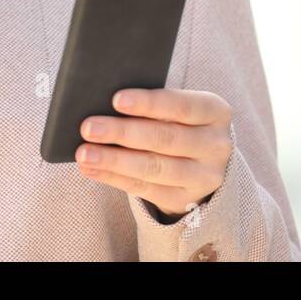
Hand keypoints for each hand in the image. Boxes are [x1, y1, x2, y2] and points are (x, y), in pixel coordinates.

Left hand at [75, 88, 232, 220]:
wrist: (202, 161)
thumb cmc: (180, 123)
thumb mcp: (179, 109)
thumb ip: (153, 105)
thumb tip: (106, 105)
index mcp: (216, 112)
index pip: (181, 105)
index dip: (149, 103)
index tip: (116, 100)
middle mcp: (216, 145)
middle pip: (165, 138)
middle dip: (122, 132)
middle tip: (88, 128)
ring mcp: (204, 177)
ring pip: (153, 167)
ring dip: (114, 160)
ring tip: (84, 153)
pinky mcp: (185, 199)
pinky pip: (145, 189)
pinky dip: (114, 178)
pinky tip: (92, 169)